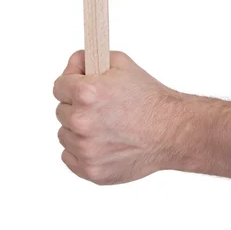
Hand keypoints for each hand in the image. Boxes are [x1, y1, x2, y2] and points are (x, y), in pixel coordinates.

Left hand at [53, 51, 183, 184]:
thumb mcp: (122, 64)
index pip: (58, 86)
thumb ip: (90, 58)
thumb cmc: (150, 98)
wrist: (172, 130)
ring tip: (105, 126)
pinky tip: (102, 143)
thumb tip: (72, 64)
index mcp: (87, 93)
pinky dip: (81, 151)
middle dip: (77, 107)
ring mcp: (86, 149)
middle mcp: (82, 122)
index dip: (71, 83)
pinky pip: (69, 157)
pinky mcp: (91, 171)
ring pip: (64, 135)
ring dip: (78, 130)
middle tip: (101, 108)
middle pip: (61, 111)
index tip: (82, 87)